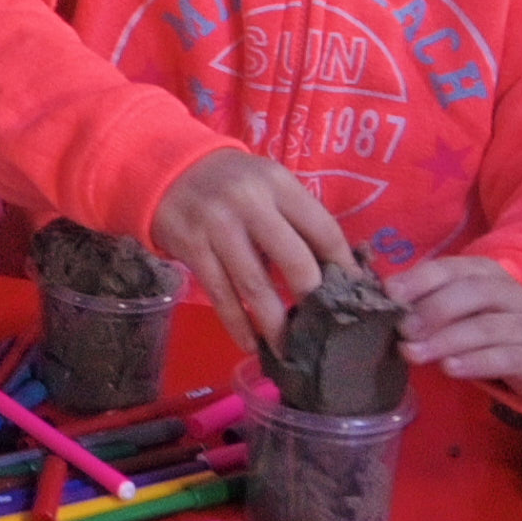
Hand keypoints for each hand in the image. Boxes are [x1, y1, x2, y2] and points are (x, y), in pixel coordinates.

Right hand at [148, 149, 355, 361]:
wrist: (168, 169)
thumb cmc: (232, 183)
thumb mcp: (268, 185)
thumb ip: (296, 219)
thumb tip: (334, 271)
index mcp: (279, 184)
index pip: (324, 230)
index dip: (343, 267)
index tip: (353, 295)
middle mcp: (250, 203)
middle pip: (294, 261)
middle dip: (312, 301)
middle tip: (324, 330)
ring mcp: (217, 226)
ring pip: (255, 285)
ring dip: (275, 324)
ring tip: (289, 351)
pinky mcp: (191, 246)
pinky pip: (220, 294)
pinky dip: (237, 324)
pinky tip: (251, 343)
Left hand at [382, 256, 521, 404]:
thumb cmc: (486, 320)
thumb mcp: (461, 303)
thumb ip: (428, 298)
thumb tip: (386, 299)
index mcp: (485, 272)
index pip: (451, 269)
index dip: (419, 280)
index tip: (390, 294)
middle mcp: (509, 293)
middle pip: (471, 294)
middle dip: (432, 310)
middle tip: (403, 330)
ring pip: (484, 328)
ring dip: (444, 341)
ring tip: (413, 353)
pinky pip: (502, 358)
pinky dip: (473, 363)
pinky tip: (448, 368)